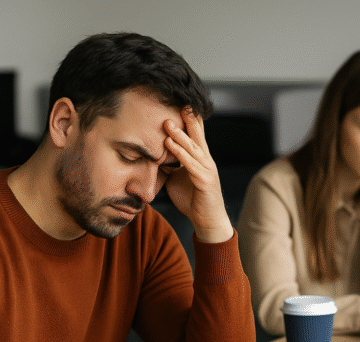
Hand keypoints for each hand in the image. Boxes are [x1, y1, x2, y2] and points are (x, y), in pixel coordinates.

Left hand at [163, 110, 232, 242]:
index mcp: (200, 158)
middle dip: (188, 118)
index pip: (195, 134)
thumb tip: (151, 157)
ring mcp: (207, 169)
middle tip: (179, 102)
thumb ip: (168, 166)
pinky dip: (180, 154)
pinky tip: (169, 145)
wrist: (208, 221)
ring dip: (179, 135)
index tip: (180, 102)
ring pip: (193, 148)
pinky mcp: (205, 181)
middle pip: (197, 135)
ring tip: (167, 123)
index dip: (189, 119)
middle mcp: (206, 160)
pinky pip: (191, 164)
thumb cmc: (192, 200)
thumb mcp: (176, 179)